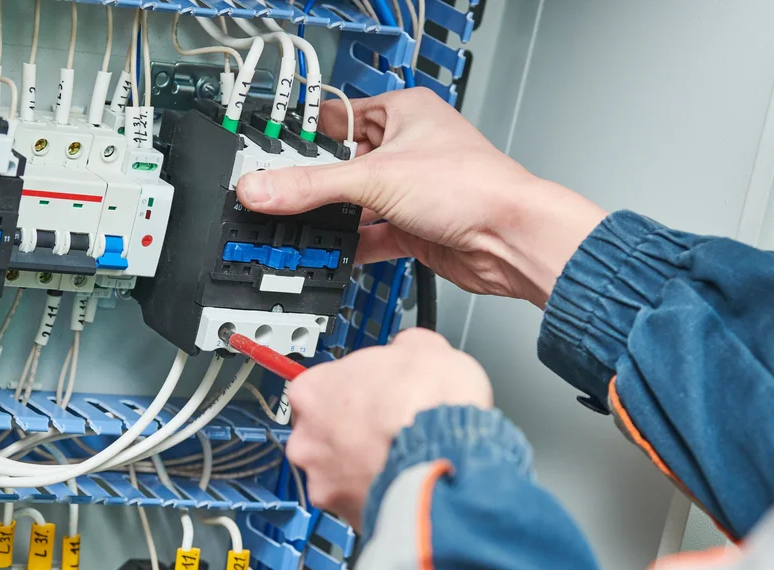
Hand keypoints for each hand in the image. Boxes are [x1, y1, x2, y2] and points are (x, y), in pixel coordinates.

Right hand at [236, 88, 605, 306]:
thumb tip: (262, 187)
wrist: (511, 240)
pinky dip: (352, 246)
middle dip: (316, 185)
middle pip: (344, 165)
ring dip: (333, 219)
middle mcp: (407, 150)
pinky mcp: (413, 228)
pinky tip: (331, 252)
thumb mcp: (377, 178)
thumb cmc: (475, 187)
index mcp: (404, 113)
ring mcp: (410, 191)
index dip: (306, 133)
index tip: (269, 149)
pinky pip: (370, 235)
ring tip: (299, 228)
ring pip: (356, 203)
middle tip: (278, 196)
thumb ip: (313, 186)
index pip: (340, 116)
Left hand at [285, 329, 491, 530]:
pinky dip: (377, 494)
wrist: (449, 455)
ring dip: (361, 467)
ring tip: (399, 458)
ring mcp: (323, 479)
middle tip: (385, 427)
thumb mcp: (422, 348)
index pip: (320, 387)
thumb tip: (408, 350)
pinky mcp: (346, 513)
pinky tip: (403, 481)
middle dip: (351, 433)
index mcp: (313, 390)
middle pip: (322, 433)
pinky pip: (358, 501)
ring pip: (337, 472)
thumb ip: (400, 351)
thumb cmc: (430, 404)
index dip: (351, 390)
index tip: (367, 394)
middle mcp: (307, 438)